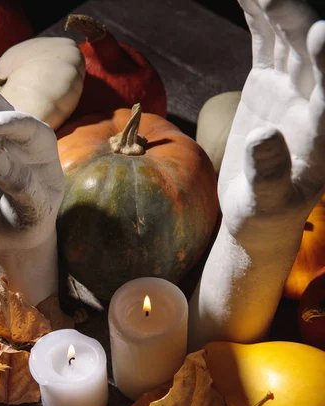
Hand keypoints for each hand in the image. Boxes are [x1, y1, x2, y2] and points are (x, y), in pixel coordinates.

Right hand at [188, 0, 324, 347]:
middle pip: (308, 46)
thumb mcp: (266, 206)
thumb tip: (264, 135)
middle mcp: (313, 100)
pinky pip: (265, 38)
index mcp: (322, 132)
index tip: (323, 34)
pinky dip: (255, 13)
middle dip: (292, 15)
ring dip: (272, 6)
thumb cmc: (266, 218)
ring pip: (287, 33)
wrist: (256, 211)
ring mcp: (292, 86)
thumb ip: (269, 176)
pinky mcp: (269, 81)